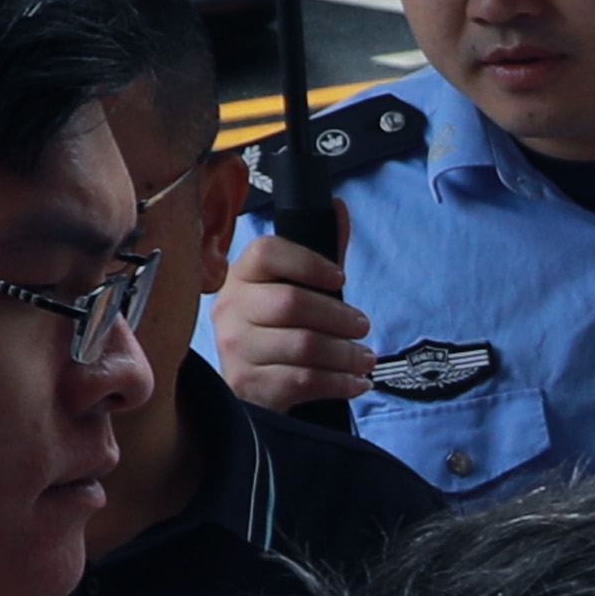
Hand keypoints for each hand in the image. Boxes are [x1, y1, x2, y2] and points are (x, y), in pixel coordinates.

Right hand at [218, 224, 373, 411]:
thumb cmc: (278, 333)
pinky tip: (355, 382)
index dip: (308, 262)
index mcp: (240, 276)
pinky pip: (303, 380)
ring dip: (345, 354)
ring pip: (302, 345)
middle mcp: (229, 309)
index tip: (339, 276)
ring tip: (364, 359)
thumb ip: (320, 253)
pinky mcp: (247, 384)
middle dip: (338, 316)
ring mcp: (234, 348)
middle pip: (291, 302)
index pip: (266, 252)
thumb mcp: (297, 289)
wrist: (254, 388)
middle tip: (363, 326)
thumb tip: (338, 207)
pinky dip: (339, 383)